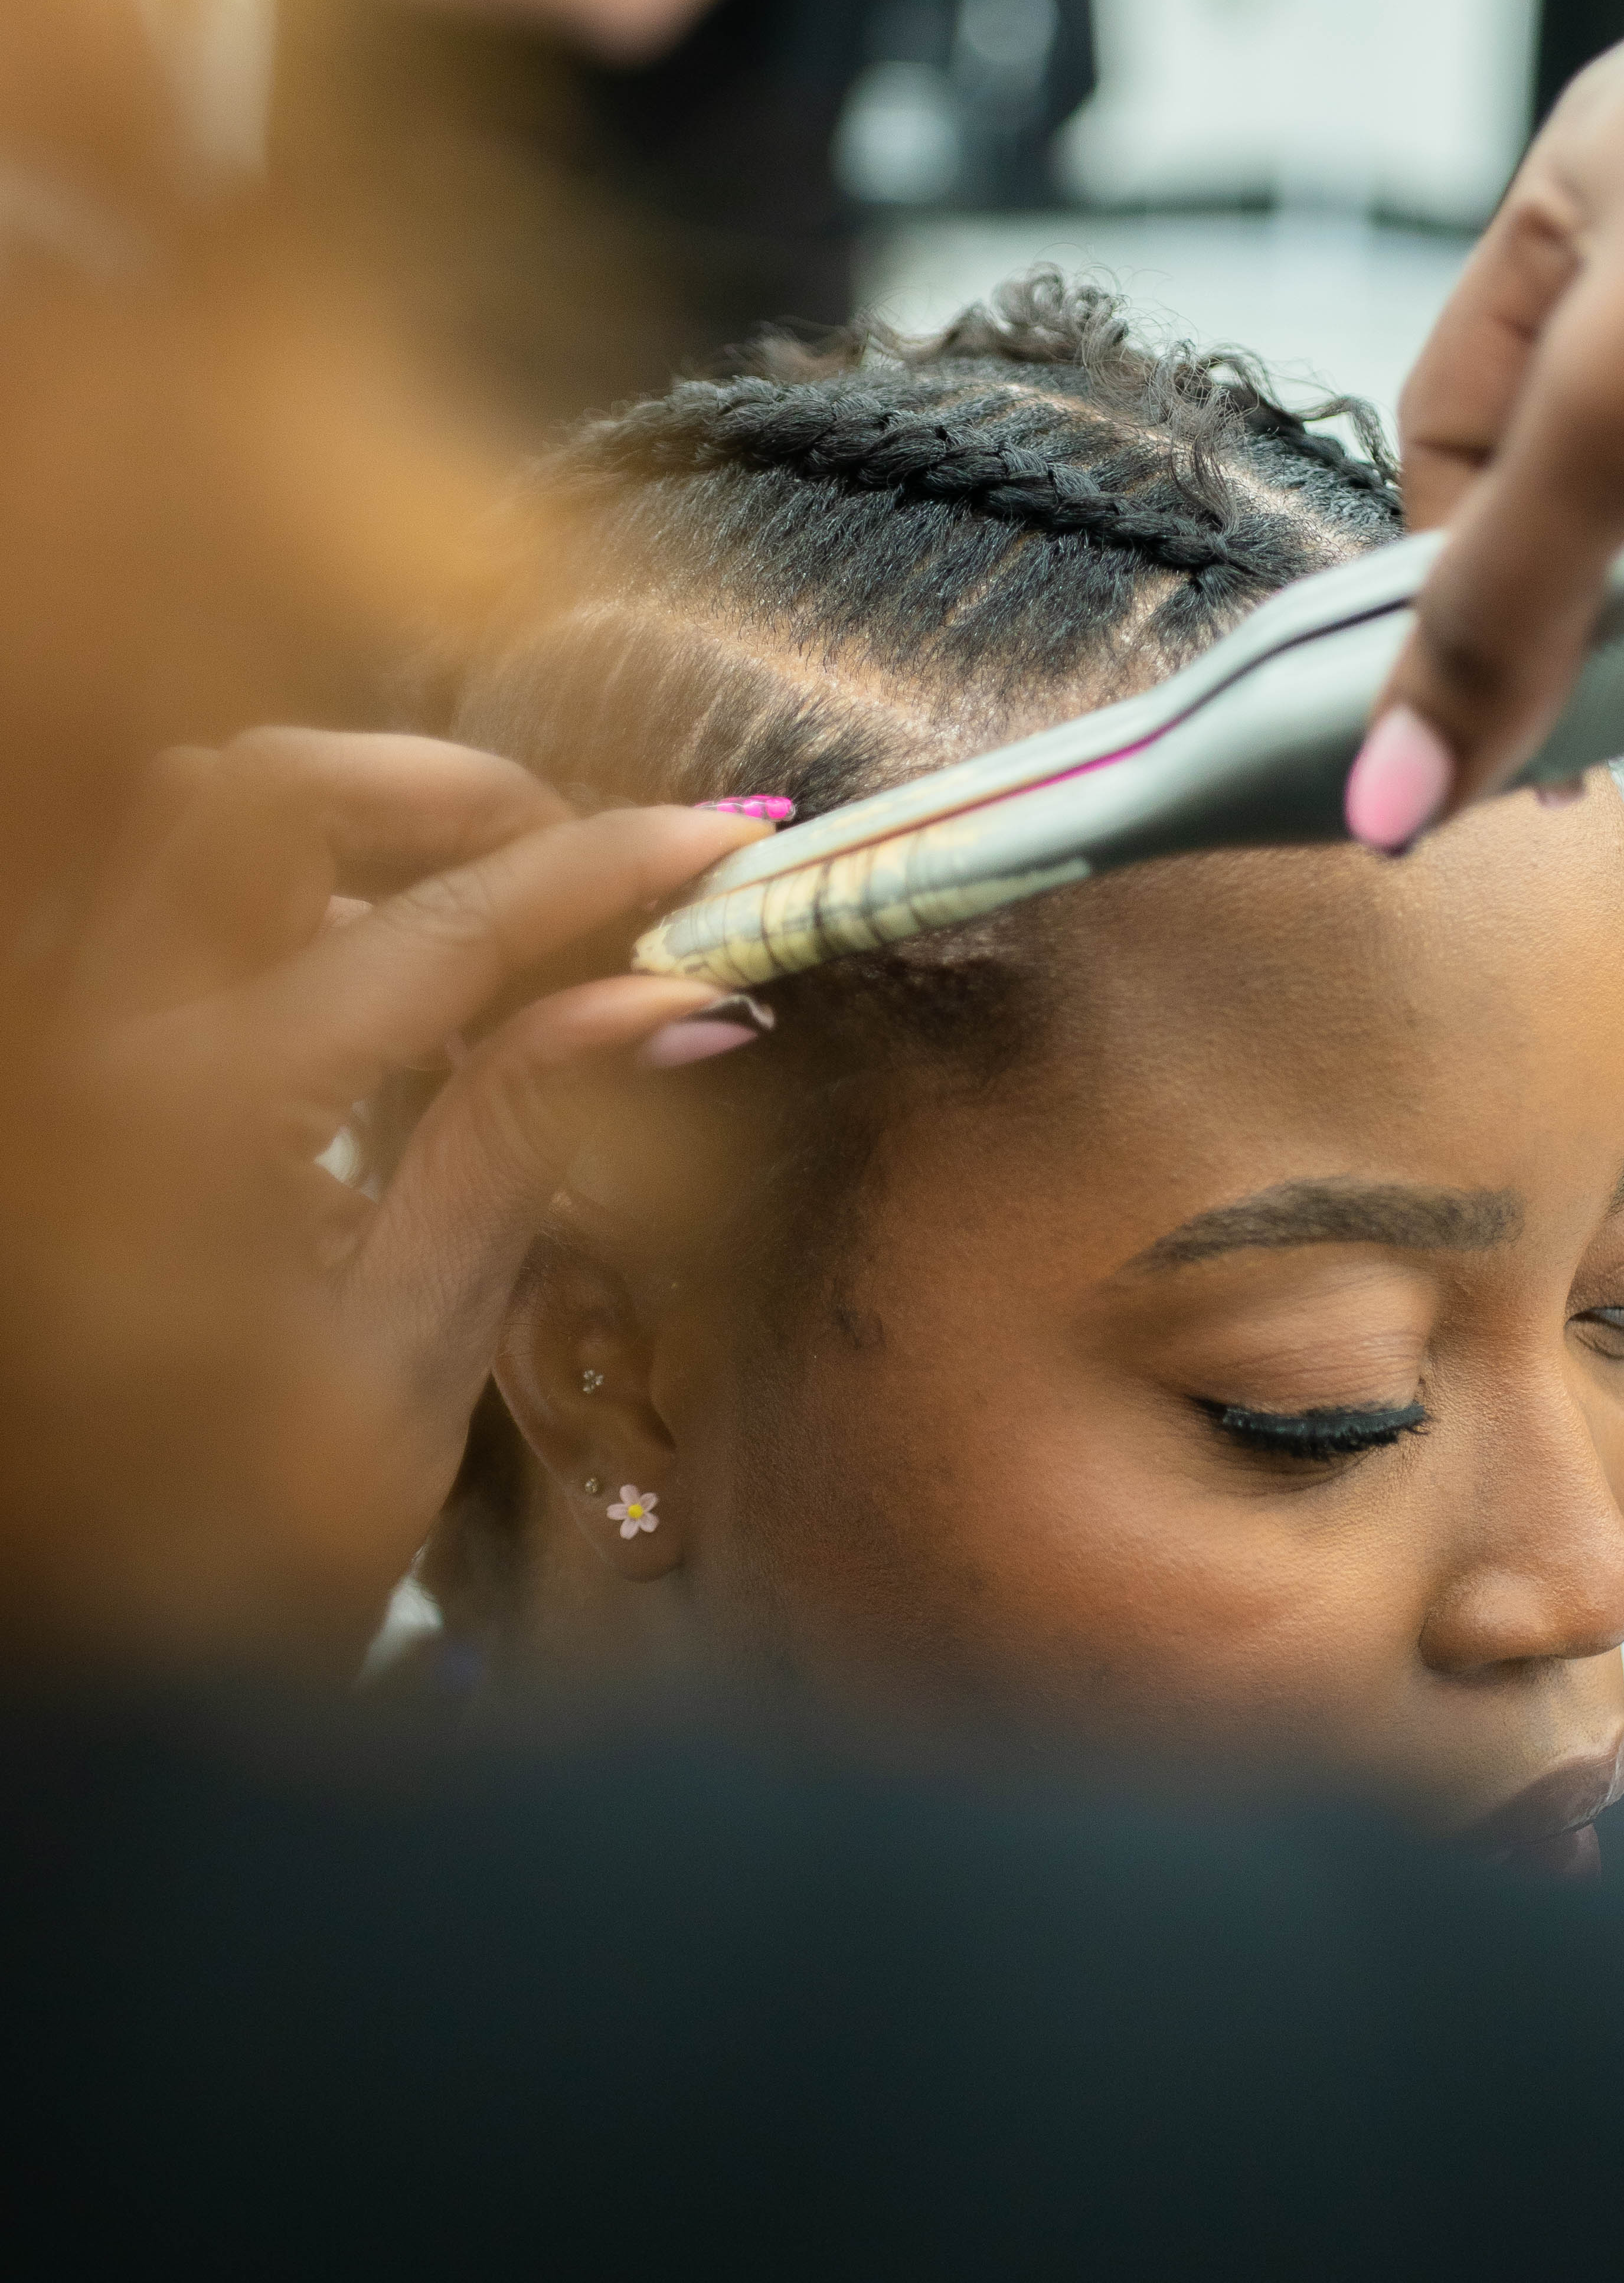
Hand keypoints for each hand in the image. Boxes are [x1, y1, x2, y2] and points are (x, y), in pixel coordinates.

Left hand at [9, 728, 757, 1662]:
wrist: (48, 1663)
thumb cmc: (217, 1561)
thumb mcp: (400, 1380)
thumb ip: (520, 1155)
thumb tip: (676, 1003)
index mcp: (188, 1130)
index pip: (437, 934)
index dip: (600, 873)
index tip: (725, 841)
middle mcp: (84, 1046)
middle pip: (270, 790)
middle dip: (454, 795)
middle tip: (589, 862)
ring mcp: (42, 1046)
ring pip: (182, 817)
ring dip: (349, 820)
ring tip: (483, 901)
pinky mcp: (36, 1069)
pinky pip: (138, 897)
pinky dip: (264, 881)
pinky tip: (360, 971)